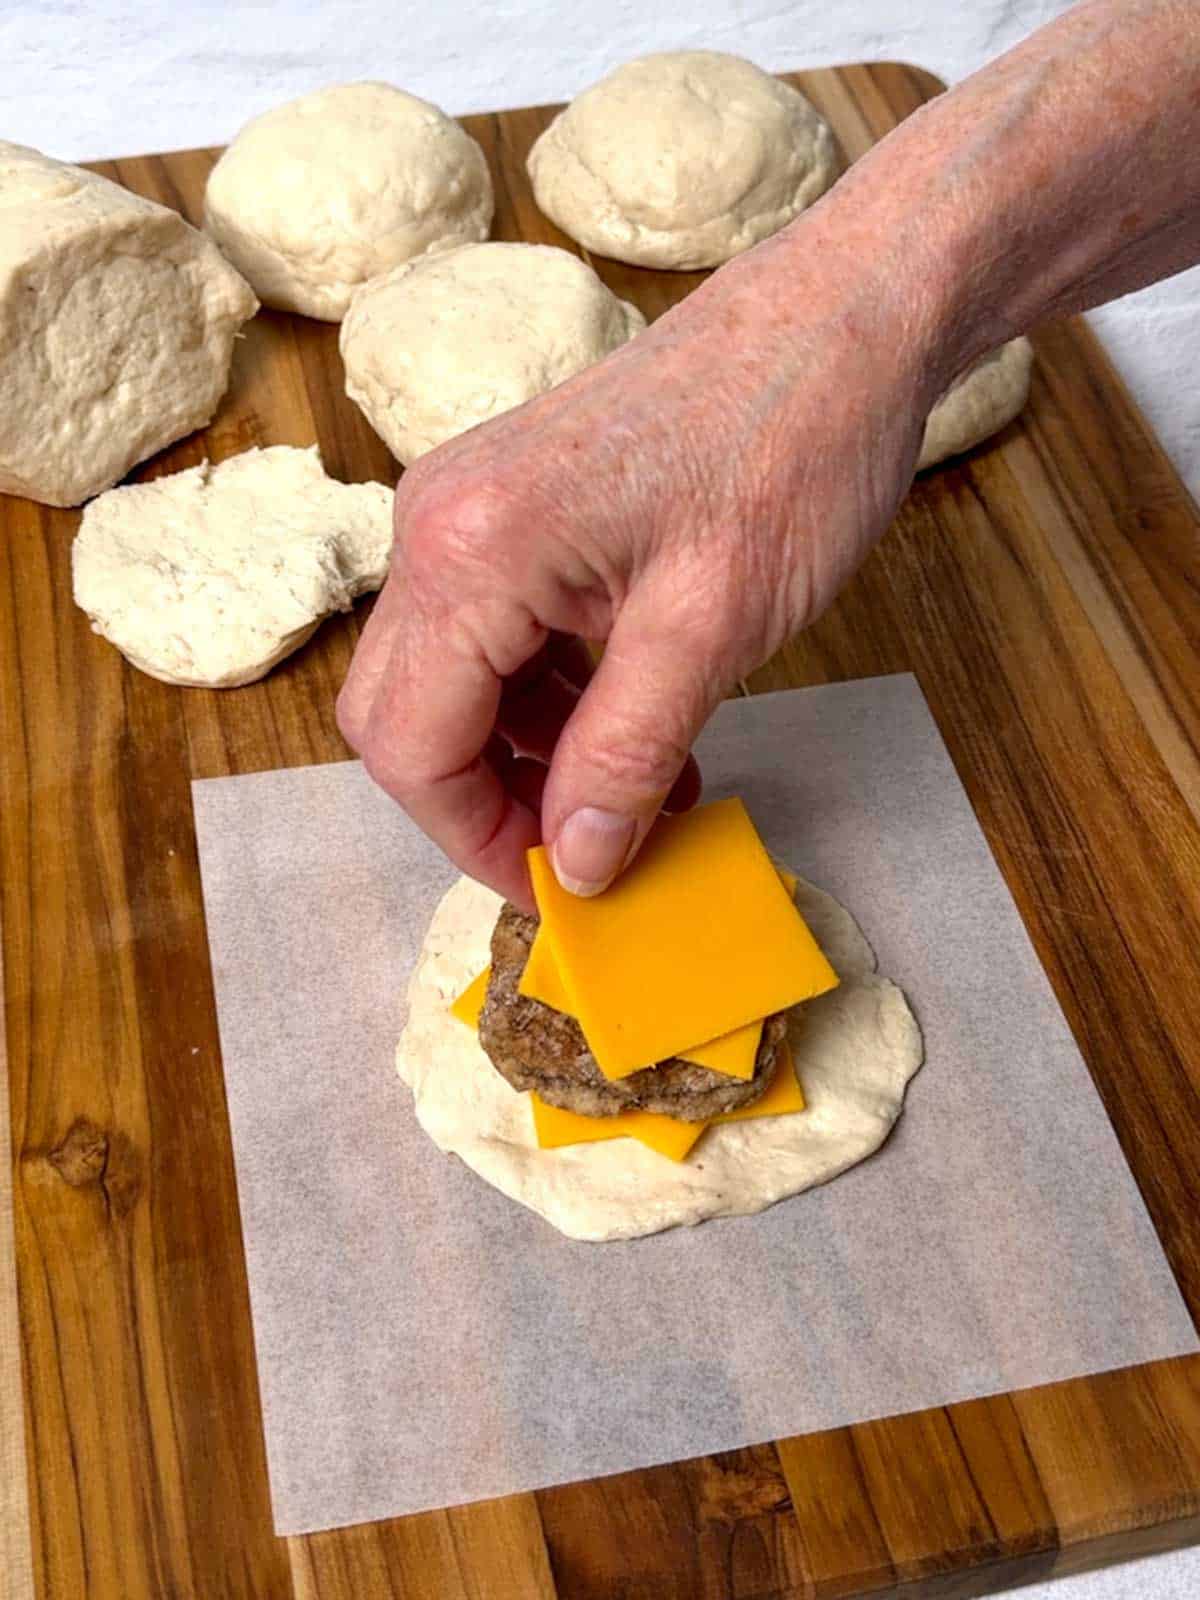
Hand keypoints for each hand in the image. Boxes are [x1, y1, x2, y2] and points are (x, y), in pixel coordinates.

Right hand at [337, 213, 946, 911]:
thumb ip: (625, 758)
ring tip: (636, 798)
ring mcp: (469, 508)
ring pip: (449, 681)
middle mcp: (439, 523)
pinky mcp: (512, 508)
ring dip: (525, 757)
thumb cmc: (788, 448)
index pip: (409, 745)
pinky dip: (546, 701)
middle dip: (484, 802)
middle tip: (584, 854)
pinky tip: (630, 730)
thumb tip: (574, 865)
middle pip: (404, 715)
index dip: (473, 838)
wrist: (838, 321)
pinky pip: (494, 634)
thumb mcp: (711, 631)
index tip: (556, 892)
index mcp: (468, 549)